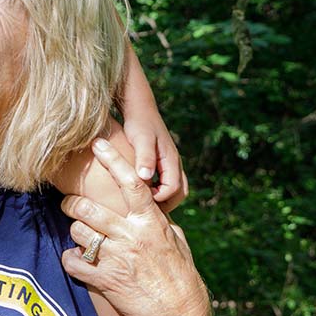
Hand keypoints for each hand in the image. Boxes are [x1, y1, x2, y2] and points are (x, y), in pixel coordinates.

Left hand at [59, 137, 212, 315]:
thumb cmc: (182, 279)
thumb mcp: (178, 244)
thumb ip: (161, 224)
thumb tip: (152, 211)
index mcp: (151, 223)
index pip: (131, 184)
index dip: (113, 161)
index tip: (98, 144)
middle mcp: (132, 237)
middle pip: (88, 208)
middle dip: (72, 203)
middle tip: (69, 203)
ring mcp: (117, 259)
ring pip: (78, 232)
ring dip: (75, 233)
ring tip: (82, 237)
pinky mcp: (105, 281)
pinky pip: (73, 263)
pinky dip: (70, 260)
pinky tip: (77, 262)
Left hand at [117, 97, 186, 211]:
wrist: (139, 107)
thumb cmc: (138, 122)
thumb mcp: (140, 139)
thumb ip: (144, 157)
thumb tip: (145, 178)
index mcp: (171, 160)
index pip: (174, 190)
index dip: (159, 199)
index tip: (141, 202)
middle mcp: (174, 163)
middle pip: (179, 192)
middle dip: (164, 204)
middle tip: (144, 209)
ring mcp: (169, 163)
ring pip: (174, 188)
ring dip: (161, 198)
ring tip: (140, 203)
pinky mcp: (161, 163)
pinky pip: (165, 182)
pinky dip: (156, 190)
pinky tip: (137, 192)